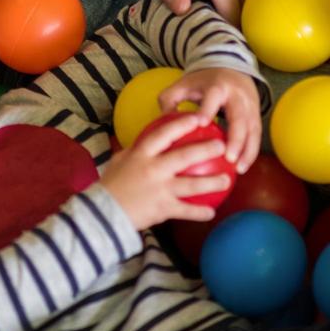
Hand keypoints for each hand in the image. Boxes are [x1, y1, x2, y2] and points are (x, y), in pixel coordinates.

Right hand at [99, 112, 231, 230]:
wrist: (103, 212)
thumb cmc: (111, 184)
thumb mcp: (120, 160)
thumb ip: (136, 150)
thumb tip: (150, 140)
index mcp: (141, 154)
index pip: (164, 134)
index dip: (182, 124)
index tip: (198, 118)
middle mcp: (153, 169)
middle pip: (185, 156)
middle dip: (206, 149)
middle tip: (222, 145)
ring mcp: (160, 189)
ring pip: (192, 185)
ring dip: (213, 182)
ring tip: (227, 180)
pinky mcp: (163, 209)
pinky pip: (186, 210)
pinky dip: (200, 212)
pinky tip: (212, 212)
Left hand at [159, 67, 261, 173]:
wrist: (232, 68)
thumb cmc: (204, 82)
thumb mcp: (185, 84)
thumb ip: (170, 99)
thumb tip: (161, 121)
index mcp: (218, 86)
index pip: (213, 97)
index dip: (208, 109)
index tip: (201, 124)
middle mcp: (237, 96)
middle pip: (239, 117)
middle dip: (235, 138)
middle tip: (227, 157)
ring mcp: (250, 106)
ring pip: (252, 129)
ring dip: (247, 150)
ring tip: (238, 169)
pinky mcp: (256, 115)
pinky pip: (256, 135)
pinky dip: (251, 151)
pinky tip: (241, 167)